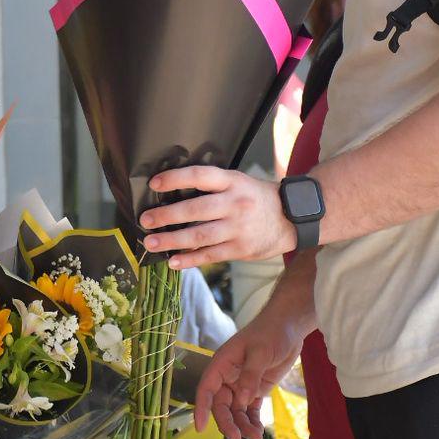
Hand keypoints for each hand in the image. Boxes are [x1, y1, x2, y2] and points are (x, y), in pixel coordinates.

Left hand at [138, 166, 294, 267]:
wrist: (292, 218)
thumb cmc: (257, 198)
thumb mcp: (238, 181)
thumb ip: (212, 186)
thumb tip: (174, 192)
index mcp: (232, 182)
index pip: (200, 176)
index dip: (175, 178)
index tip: (154, 184)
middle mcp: (235, 204)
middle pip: (195, 209)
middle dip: (166, 216)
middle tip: (145, 220)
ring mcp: (238, 228)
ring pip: (199, 236)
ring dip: (171, 240)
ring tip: (151, 243)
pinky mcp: (241, 249)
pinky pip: (210, 255)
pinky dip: (190, 260)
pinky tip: (173, 261)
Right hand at [193, 306, 306, 438]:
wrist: (289, 327)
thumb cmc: (271, 333)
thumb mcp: (260, 352)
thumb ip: (250, 376)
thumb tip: (241, 401)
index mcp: (221, 364)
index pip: (206, 389)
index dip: (201, 408)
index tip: (200, 428)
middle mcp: (228, 377)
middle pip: (221, 405)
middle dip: (227, 422)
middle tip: (236, 438)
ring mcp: (242, 384)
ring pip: (236, 411)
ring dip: (242, 425)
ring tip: (255, 437)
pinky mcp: (256, 389)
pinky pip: (250, 410)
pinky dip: (253, 421)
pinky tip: (259, 432)